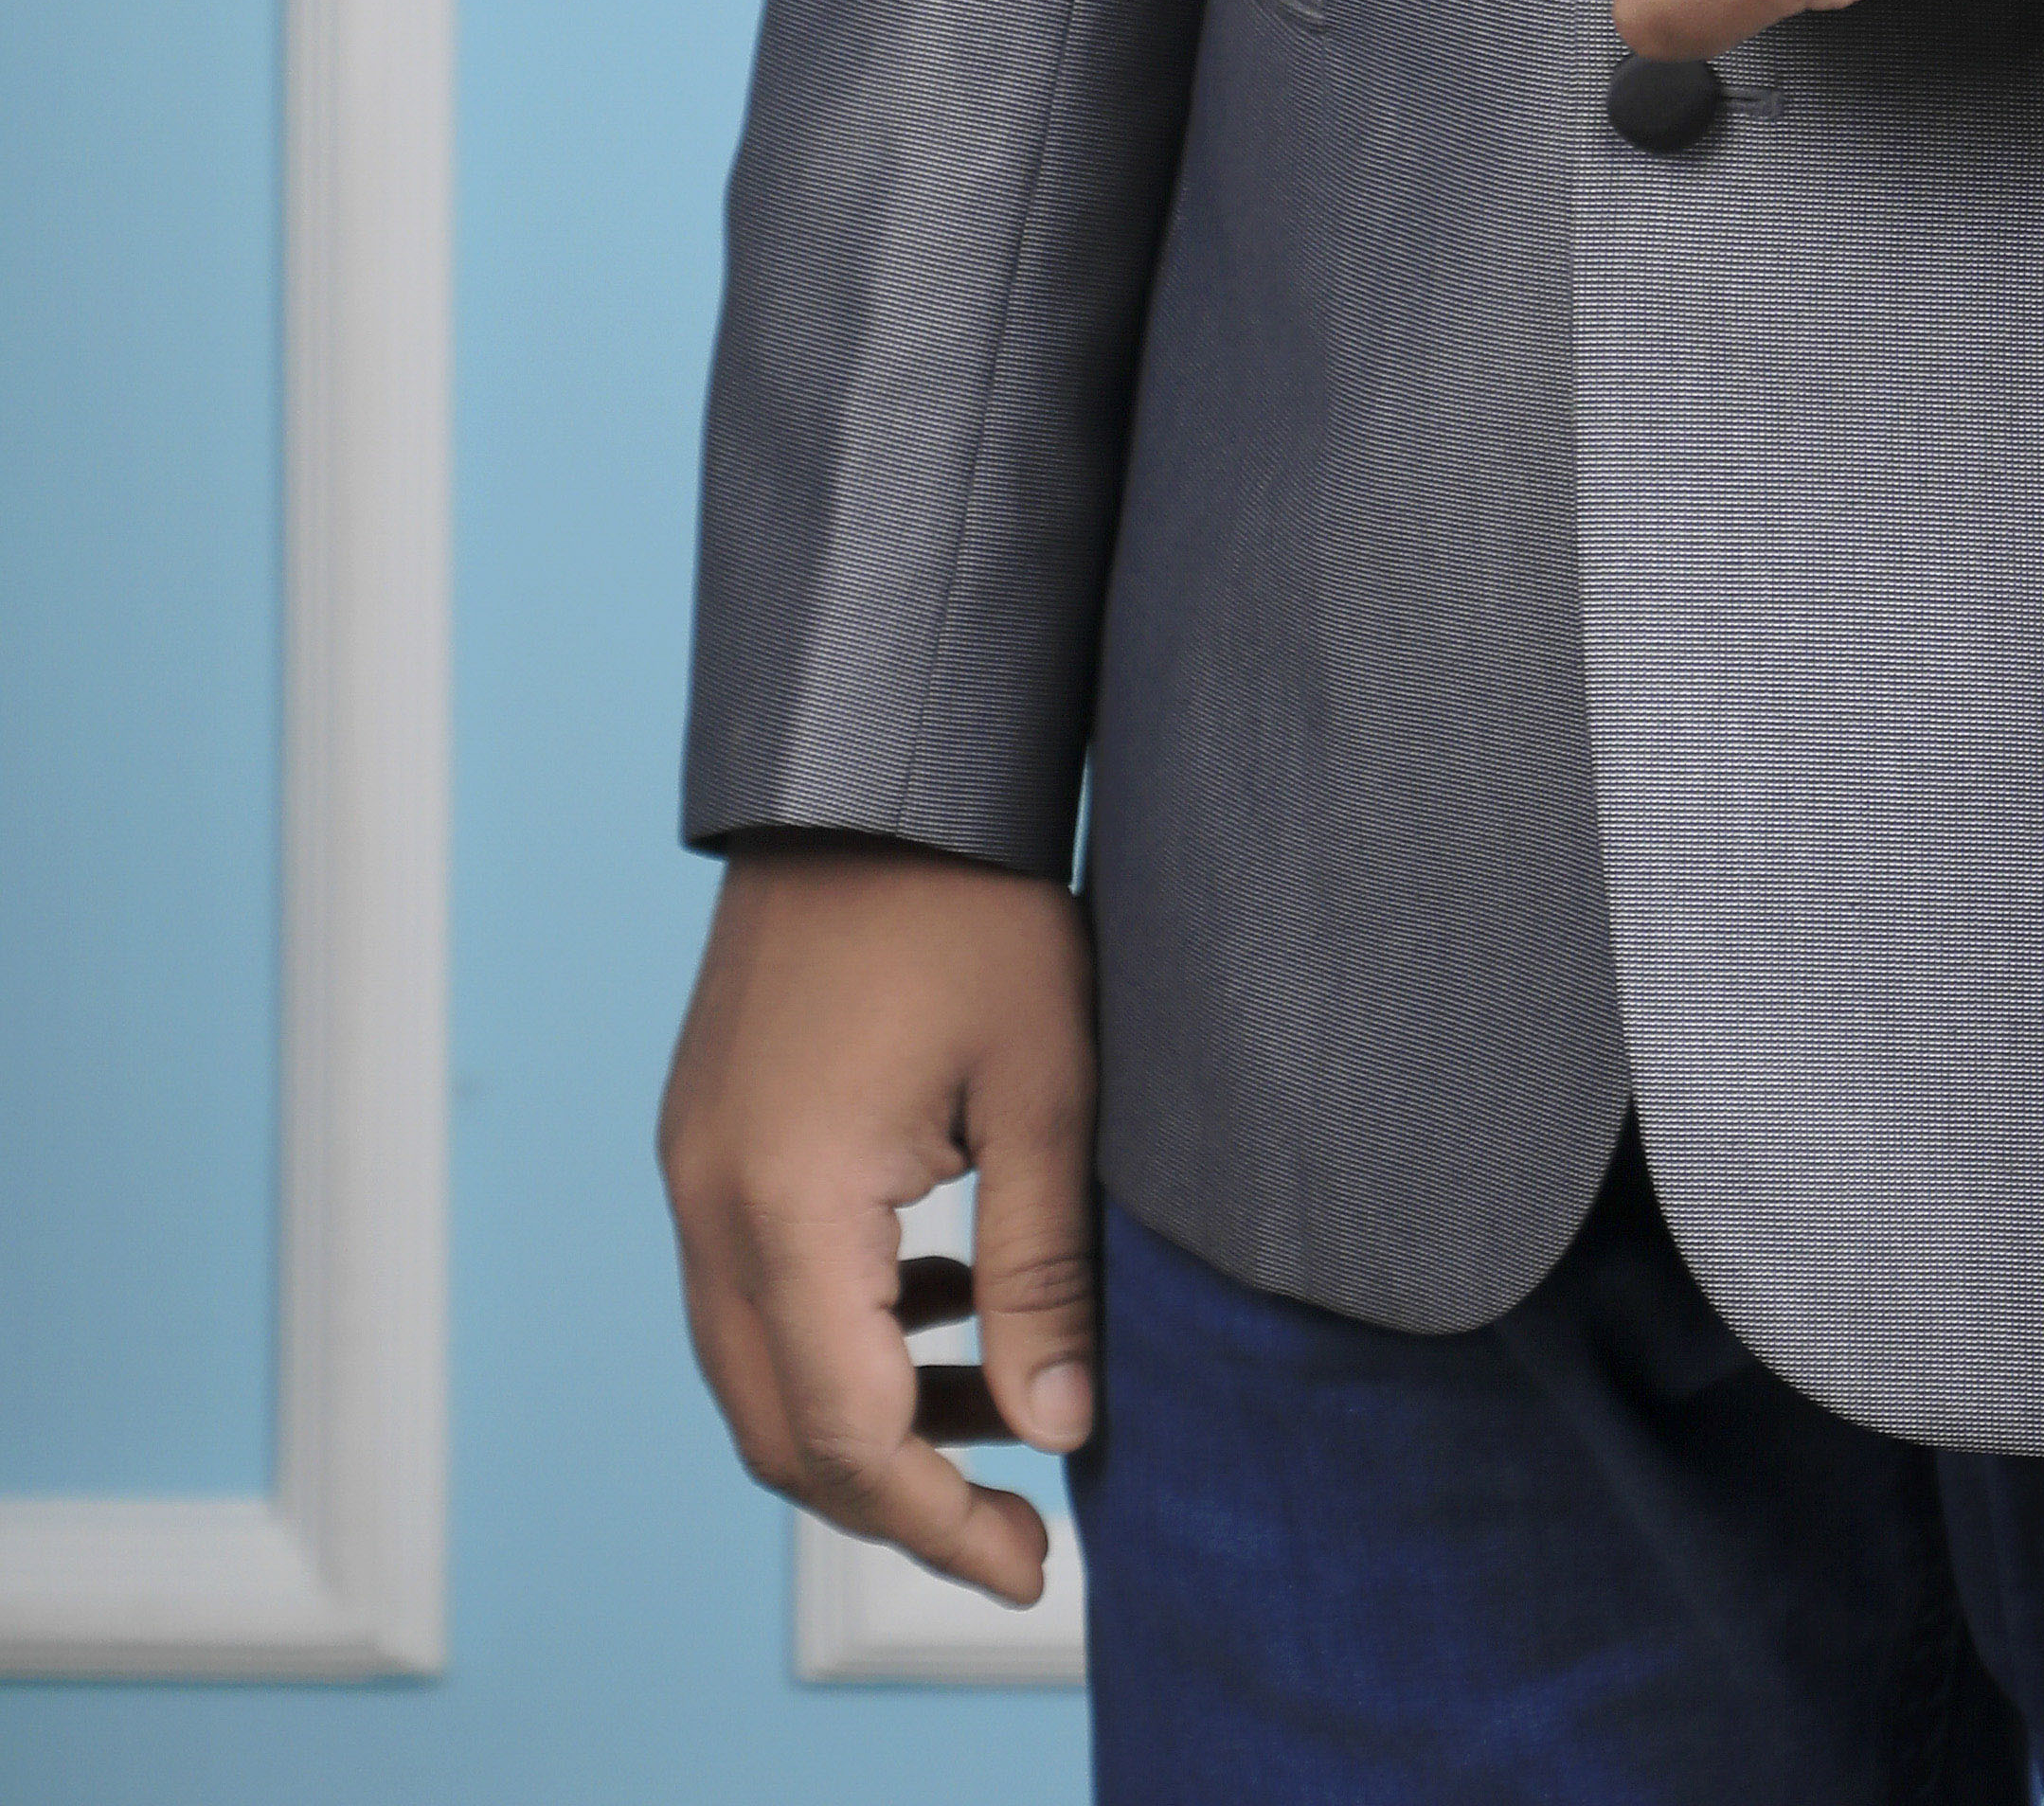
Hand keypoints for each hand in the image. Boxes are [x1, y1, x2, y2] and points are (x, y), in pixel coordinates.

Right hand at [658, 836, 1095, 1604]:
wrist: (880, 759)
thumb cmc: (976, 900)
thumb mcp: (1047, 1084)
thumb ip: (1045, 1269)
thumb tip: (1063, 1427)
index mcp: (787, 1203)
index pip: (847, 1435)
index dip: (937, 1524)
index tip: (1032, 1568)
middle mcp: (710, 1203)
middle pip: (781, 1429)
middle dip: (898, 1500)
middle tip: (1018, 1526)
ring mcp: (695, 1168)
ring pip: (759, 1366)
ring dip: (869, 1414)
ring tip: (1006, 1403)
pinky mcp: (711, 1134)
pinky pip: (755, 1286)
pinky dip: (842, 1330)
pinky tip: (945, 1297)